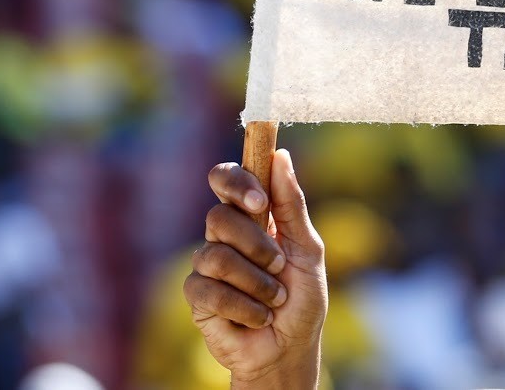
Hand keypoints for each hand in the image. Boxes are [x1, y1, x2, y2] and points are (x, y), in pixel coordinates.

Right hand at [184, 149, 327, 389]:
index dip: (235, 182)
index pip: (225, 178)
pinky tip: (257, 317)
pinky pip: (208, 289)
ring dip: (255, 281)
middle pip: (219, 216)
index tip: (260, 201)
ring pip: (215, 256)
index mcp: (251, 215)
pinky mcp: (197, 296)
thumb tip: (281, 156)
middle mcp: (224, 234)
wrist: (290, 348)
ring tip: (274, 299)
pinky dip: (243, 306)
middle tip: (279, 265)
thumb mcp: (307, 249)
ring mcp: (207, 264)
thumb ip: (292, 205)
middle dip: (256, 244)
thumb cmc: (302, 298)